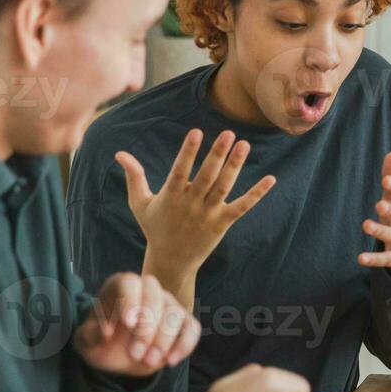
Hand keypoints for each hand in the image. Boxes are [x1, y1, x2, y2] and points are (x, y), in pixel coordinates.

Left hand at [73, 272, 200, 375]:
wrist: (117, 353)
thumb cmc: (100, 339)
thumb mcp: (86, 340)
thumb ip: (91, 334)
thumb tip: (105, 332)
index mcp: (121, 287)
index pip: (130, 282)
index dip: (130, 300)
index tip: (128, 324)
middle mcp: (147, 290)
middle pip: (156, 296)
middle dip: (148, 327)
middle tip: (135, 353)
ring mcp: (168, 304)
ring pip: (175, 313)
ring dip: (163, 340)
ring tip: (149, 362)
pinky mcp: (183, 322)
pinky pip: (192, 327)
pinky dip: (185, 344)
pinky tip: (171, 361)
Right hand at [117, 130, 274, 280]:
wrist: (171, 260)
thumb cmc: (155, 227)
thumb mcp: (140, 203)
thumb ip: (134, 176)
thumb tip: (119, 153)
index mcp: (170, 196)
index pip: (180, 170)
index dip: (187, 151)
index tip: (196, 131)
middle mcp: (190, 204)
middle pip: (206, 176)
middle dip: (217, 154)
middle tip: (229, 133)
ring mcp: (208, 214)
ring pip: (224, 187)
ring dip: (235, 166)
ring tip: (244, 144)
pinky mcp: (223, 223)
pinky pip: (242, 207)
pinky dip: (257, 194)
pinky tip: (270, 179)